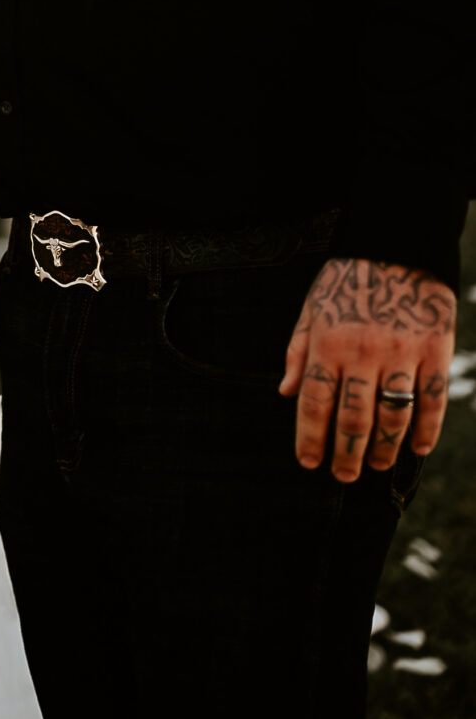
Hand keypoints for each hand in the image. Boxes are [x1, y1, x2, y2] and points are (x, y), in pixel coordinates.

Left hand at [280, 256, 456, 480]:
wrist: (396, 243)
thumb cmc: (348, 279)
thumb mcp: (311, 307)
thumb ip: (298, 351)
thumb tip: (284, 392)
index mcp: (328, 342)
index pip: (315, 402)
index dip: (310, 438)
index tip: (309, 462)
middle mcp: (363, 352)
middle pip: (353, 418)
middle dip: (346, 453)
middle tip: (343, 474)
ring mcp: (401, 353)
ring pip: (393, 416)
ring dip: (385, 449)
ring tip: (377, 464)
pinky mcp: (434, 351)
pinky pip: (432, 401)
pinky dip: (426, 430)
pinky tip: (417, 447)